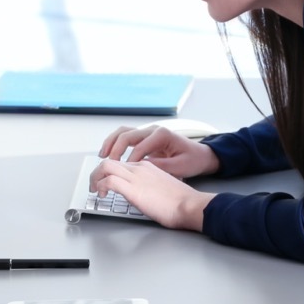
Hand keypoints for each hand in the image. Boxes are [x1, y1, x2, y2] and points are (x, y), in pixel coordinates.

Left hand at [90, 159, 215, 230]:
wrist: (189, 204)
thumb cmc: (181, 201)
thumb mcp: (162, 188)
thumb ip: (150, 187)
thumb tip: (142, 195)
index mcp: (148, 166)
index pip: (121, 163)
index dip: (109, 171)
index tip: (106, 181)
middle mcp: (140, 168)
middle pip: (110, 161)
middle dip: (97, 172)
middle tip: (95, 184)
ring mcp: (136, 177)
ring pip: (105, 166)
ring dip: (95, 177)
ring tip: (95, 189)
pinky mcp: (133, 189)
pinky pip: (108, 181)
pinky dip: (100, 186)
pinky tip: (102, 194)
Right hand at [98, 125, 219, 178]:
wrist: (201, 156)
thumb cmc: (192, 160)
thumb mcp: (179, 167)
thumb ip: (160, 167)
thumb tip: (141, 168)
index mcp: (163, 135)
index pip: (140, 147)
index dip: (130, 161)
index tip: (124, 173)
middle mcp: (154, 130)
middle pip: (127, 135)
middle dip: (115, 149)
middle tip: (108, 164)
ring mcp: (149, 133)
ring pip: (124, 132)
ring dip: (111, 142)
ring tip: (102, 155)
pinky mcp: (146, 138)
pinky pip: (126, 137)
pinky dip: (115, 143)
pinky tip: (109, 153)